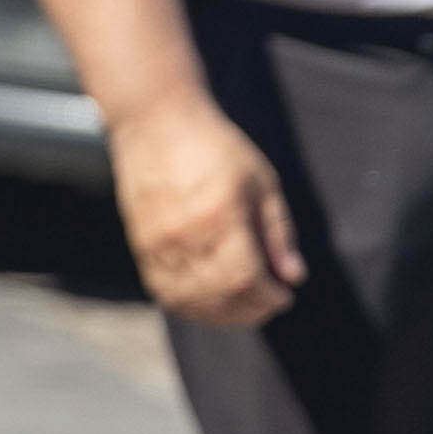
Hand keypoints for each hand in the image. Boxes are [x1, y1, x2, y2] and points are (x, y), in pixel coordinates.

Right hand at [112, 88, 305, 324]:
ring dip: (220, 313)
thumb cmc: (213, 146)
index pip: (244, 278)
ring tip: (241, 305)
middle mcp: (183, 232)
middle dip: (250, 310)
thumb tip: (292, 276)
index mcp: (219, 214)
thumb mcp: (261, 181)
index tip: (284, 295)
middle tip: (269, 303)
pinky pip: (163, 289)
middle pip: (217, 294)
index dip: (269, 297)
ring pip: (187, 299)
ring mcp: (156, 240)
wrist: (154, 120)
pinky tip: (209, 298)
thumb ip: (277, 232)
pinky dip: (189, 303)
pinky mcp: (140, 243)